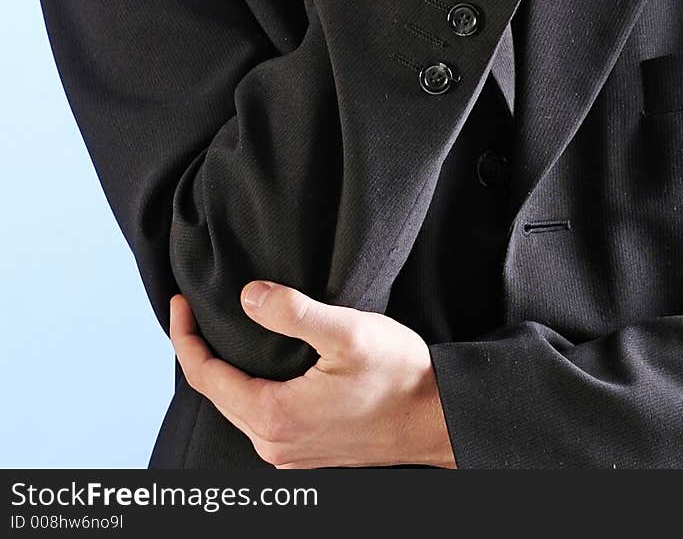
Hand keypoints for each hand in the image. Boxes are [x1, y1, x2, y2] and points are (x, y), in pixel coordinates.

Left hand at [169, 283, 456, 468]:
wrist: (436, 417)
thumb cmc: (399, 376)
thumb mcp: (346, 332)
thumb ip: (293, 312)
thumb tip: (249, 296)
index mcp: (275, 416)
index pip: (206, 376)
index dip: (185, 336)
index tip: (180, 301)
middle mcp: (275, 444)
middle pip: (215, 394)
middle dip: (197, 350)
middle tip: (190, 310)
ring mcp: (291, 452)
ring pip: (237, 406)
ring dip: (221, 370)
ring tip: (217, 332)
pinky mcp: (308, 449)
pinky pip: (259, 416)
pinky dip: (245, 387)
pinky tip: (255, 363)